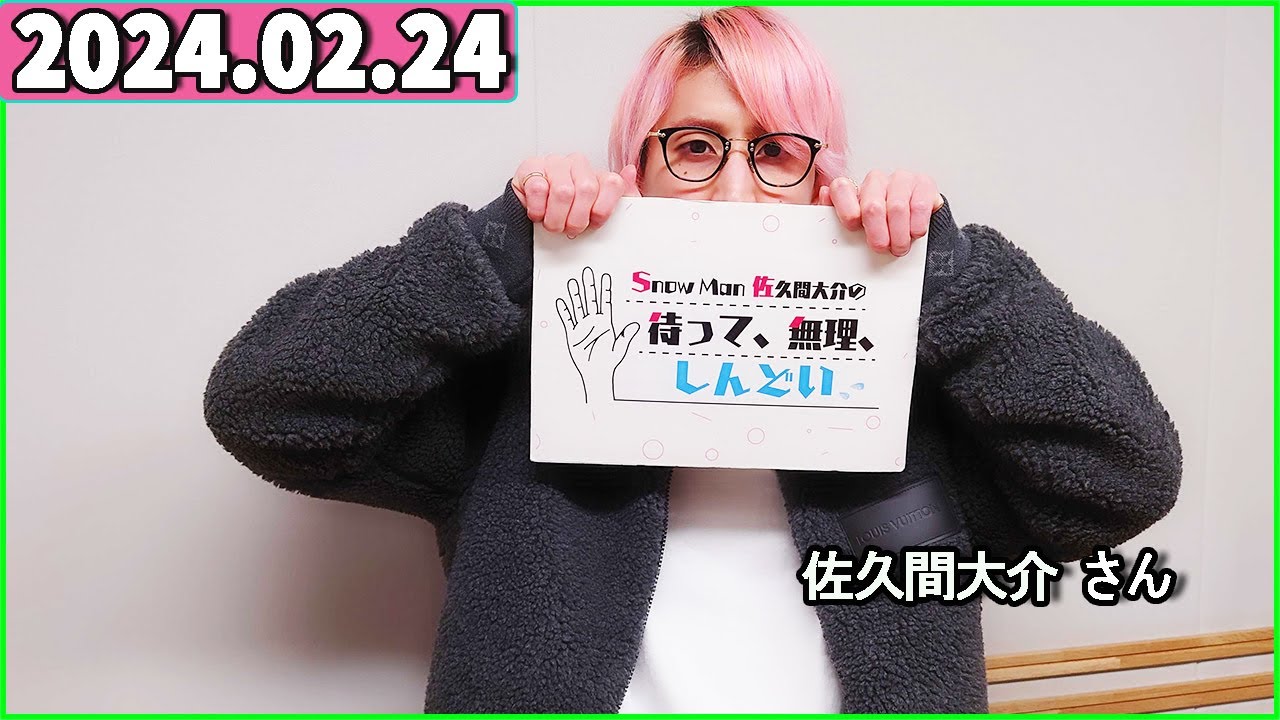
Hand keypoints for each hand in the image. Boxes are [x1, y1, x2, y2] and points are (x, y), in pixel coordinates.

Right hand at [512, 154, 640, 239]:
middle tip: (568, 228)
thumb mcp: (597, 213)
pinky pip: (539, 189)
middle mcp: (577, 164)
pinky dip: (538, 210)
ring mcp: (554, 163)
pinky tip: (538, 213)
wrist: (530, 215)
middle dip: (577, 219)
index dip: (603, 209)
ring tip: (552, 223)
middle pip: (587, 190)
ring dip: (556, 218)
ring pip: (563, 191)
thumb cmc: (565, 215)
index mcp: (596, 175)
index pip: (612, 183)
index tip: (593, 222)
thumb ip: (621, 197)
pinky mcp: (531, 168)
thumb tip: (630, 172)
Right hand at [555, 266, 639, 403]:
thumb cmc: (608, 362)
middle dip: (589, 286)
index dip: (605, 290)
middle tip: (587, 273)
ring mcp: (583, 328)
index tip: (605, 277)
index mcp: (606, 324)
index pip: (605, 302)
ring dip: (575, 296)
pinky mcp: (573, 335)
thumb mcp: (620, 348)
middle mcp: (594, 323)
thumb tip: (635, 326)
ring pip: (579, 307)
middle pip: (591, 300)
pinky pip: (568, 321)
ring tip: (573, 283)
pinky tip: (562, 303)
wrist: (596, 374)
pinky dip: (564, 312)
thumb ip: (626, 336)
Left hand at [817, 170, 943, 256]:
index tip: (853, 225)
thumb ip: (835, 216)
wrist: (916, 229)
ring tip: (900, 247)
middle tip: (882, 248)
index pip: (842, 188)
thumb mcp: (857, 230)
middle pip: (872, 204)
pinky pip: (919, 204)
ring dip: (899, 233)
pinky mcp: (923, 184)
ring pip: (896, 206)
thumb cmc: (883, 230)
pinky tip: (915, 233)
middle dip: (877, 232)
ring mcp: (900, 180)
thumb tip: (824, 193)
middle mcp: (876, 182)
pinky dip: (916, 225)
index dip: (846, 208)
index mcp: (855, 191)